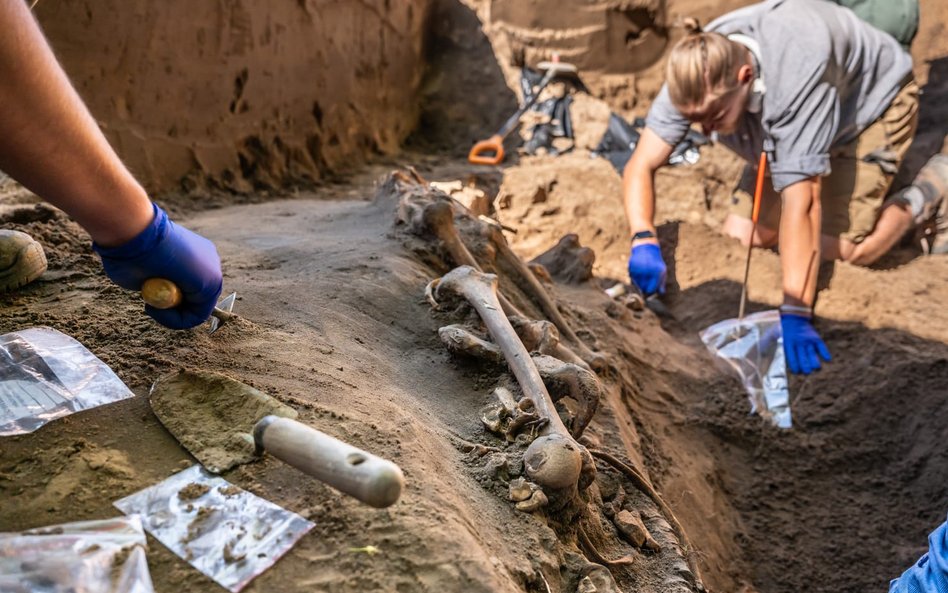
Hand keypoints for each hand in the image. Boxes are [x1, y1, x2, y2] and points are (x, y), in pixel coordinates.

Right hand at [94, 203, 221, 328]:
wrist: (133, 233)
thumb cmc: (129, 249)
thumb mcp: (143, 268)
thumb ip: (156, 280)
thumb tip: (154, 288)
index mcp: (194, 254)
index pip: (190, 288)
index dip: (168, 303)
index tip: (148, 300)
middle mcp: (208, 261)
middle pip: (195, 300)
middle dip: (170, 310)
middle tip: (149, 304)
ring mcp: (213, 271)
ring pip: (197, 310)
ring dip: (171, 315)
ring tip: (151, 303)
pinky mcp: (211, 283)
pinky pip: (197, 315)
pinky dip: (175, 320)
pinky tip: (157, 308)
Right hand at [628, 243, 665, 295]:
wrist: (646, 247)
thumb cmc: (656, 261)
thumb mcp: (662, 271)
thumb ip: (661, 283)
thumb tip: (661, 293)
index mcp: (656, 272)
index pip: (651, 289)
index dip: (650, 290)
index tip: (651, 289)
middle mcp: (646, 271)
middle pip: (643, 288)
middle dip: (644, 287)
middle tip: (646, 282)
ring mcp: (638, 269)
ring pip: (636, 284)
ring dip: (639, 282)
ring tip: (643, 275)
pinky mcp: (631, 267)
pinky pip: (632, 278)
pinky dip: (635, 277)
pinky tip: (639, 271)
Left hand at [780, 313, 830, 373]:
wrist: (795, 318)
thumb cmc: (786, 332)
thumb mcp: (779, 337)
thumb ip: (779, 347)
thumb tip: (772, 357)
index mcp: (788, 343)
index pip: (792, 357)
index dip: (795, 366)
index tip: (797, 372)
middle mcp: (798, 342)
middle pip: (803, 357)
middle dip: (805, 366)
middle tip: (807, 372)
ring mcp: (807, 340)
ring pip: (812, 353)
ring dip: (815, 362)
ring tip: (816, 369)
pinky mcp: (815, 337)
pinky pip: (821, 345)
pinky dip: (825, 352)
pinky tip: (828, 359)